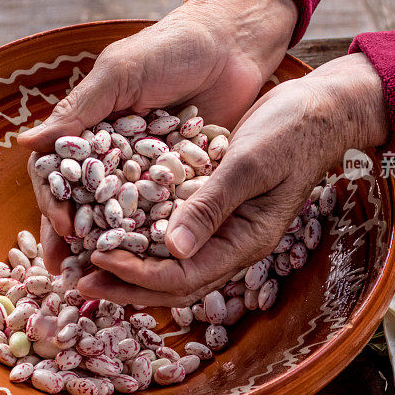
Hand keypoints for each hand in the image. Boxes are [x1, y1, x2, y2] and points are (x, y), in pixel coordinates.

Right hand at [19, 0, 296, 273]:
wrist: (233, 43)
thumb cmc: (171, 48)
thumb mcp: (121, 74)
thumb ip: (79, 109)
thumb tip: (22, 144)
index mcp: (90, 127)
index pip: (58, 172)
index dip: (53, 201)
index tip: (65, 227)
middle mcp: (114, 152)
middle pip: (84, 203)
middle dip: (73, 238)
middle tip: (68, 272)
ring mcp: (147, 168)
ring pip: (121, 216)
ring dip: (109, 247)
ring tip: (103, 280)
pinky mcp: (181, 178)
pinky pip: (162, 213)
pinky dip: (153, 238)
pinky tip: (152, 265)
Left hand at [78, 53, 387, 304]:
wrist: (318, 111)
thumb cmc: (291, 132)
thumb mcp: (250, 163)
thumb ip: (213, 205)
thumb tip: (172, 250)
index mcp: (245, 241)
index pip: (183, 277)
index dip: (136, 274)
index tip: (96, 258)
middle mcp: (231, 242)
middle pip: (171, 281)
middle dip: (124, 283)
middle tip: (76, 279)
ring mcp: (223, 226)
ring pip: (169, 261)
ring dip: (128, 265)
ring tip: (84, 261)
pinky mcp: (213, 204)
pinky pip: (172, 231)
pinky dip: (140, 233)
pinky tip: (111, 224)